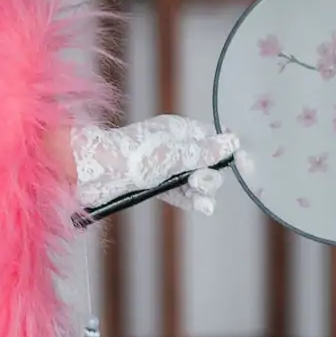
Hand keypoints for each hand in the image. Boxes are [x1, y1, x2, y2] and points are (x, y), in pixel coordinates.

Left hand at [72, 114, 240, 218]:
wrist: (91, 174)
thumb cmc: (130, 157)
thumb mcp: (172, 154)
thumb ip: (203, 151)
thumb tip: (233, 142)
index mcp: (177, 129)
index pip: (211, 137)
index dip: (226, 150)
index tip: (243, 164)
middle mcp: (172, 146)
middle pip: (205, 162)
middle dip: (210, 175)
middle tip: (199, 181)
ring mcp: (162, 166)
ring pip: (193, 180)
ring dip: (202, 191)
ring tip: (202, 201)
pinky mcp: (153, 185)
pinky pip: (179, 192)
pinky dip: (190, 199)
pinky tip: (203, 207)